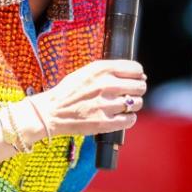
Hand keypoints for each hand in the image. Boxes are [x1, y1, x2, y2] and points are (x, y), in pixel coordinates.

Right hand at [29, 60, 146, 137]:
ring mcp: (106, 105)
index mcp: (101, 69)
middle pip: (140, 86)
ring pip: (137, 103)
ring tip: (121, 106)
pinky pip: (131, 120)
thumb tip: (138, 74)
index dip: (138, 75)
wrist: (51, 112)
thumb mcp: (87, 71)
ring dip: (133, 105)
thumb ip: (110, 70)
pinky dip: (128, 119)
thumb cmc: (68, 91)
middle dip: (137, 90)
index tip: (135, 79)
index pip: (136, 69)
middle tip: (128, 94)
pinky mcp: (105, 123)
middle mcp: (106, 85)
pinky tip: (119, 117)